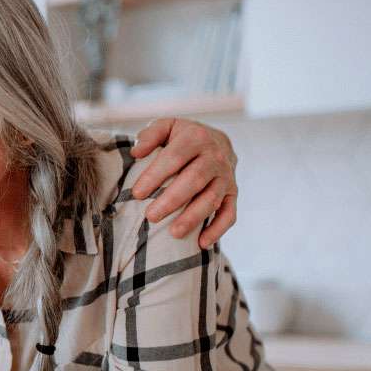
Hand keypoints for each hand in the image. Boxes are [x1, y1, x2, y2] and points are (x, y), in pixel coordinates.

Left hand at [129, 117, 237, 248]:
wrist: (214, 140)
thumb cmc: (181, 137)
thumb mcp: (166, 127)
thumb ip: (150, 135)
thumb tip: (136, 152)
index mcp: (196, 137)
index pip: (175, 156)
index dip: (156, 175)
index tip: (137, 194)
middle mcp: (215, 156)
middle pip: (195, 179)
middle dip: (172, 200)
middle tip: (151, 216)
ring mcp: (227, 176)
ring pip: (212, 199)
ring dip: (194, 217)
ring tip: (173, 233)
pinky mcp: (233, 193)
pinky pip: (230, 214)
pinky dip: (218, 230)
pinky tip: (201, 244)